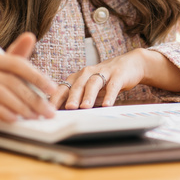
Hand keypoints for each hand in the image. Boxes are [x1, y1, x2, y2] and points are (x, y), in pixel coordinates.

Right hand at [0, 32, 57, 138]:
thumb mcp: (0, 76)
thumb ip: (15, 58)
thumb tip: (30, 36)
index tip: (52, 90)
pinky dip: (4, 113)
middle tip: (47, 111)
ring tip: (33, 117)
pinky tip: (15, 120)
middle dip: (32, 97)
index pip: (15, 62)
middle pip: (9, 79)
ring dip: (21, 107)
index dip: (36, 76)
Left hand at [50, 49, 179, 109]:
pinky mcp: (118, 74)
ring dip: (88, 95)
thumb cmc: (106, 79)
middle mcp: (88, 72)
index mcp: (78, 77)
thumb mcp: (90, 87)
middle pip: (78, 84)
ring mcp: (104, 72)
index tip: (48, 109)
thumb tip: (61, 115)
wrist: (130, 64)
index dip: (56, 97)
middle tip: (67, 108)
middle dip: (72, 96)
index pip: (64, 87)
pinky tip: (107, 104)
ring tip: (85, 107)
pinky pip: (113, 85)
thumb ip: (79, 98)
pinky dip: (110, 95)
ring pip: (93, 83)